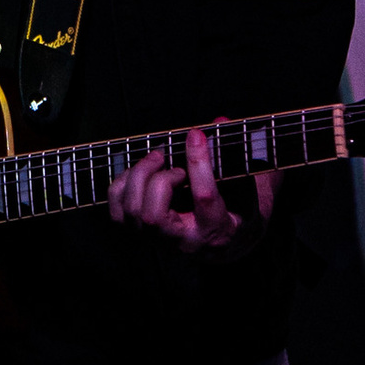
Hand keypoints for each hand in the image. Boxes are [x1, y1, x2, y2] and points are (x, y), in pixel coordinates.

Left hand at [111, 125, 272, 256]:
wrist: (224, 241)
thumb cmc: (237, 207)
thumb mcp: (246, 184)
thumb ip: (234, 155)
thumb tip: (220, 120)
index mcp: (217, 230)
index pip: (204, 197)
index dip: (198, 162)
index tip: (195, 134)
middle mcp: (183, 243)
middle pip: (153, 216)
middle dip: (158, 179)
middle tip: (169, 158)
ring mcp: (156, 241)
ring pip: (133, 212)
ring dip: (139, 176)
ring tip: (157, 160)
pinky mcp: (138, 234)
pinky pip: (118, 209)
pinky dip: (124, 183)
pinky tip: (142, 172)